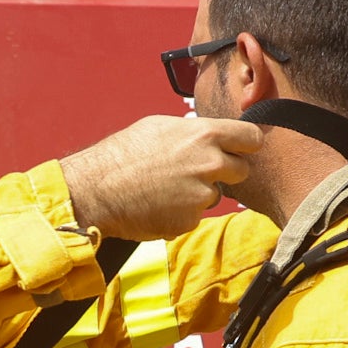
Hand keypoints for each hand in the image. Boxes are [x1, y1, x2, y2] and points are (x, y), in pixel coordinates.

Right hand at [61, 115, 262, 237]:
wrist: (95, 190)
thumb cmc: (122, 154)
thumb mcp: (161, 127)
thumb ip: (194, 133)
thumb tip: (212, 137)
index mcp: (205, 135)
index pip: (252, 138)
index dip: (246, 145)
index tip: (240, 149)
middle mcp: (210, 164)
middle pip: (242, 170)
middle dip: (225, 172)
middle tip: (196, 172)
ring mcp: (202, 195)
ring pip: (215, 195)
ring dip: (198, 194)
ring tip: (165, 189)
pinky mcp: (189, 220)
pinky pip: (194, 216)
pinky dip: (180, 213)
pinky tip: (158, 205)